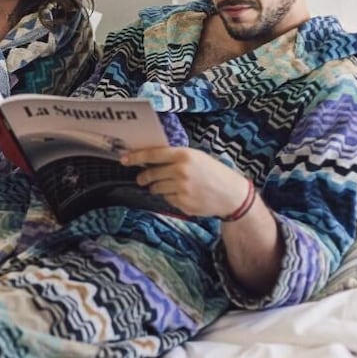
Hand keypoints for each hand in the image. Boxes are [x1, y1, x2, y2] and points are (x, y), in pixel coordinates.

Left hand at [121, 146, 250, 217]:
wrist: (232, 195)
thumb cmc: (214, 173)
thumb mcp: (197, 157)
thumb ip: (175, 157)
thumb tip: (151, 159)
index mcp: (185, 155)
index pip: (153, 154)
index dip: (136, 157)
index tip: (124, 159)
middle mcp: (181, 171)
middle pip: (151, 173)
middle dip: (144, 177)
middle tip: (141, 179)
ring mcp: (181, 188)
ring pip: (156, 188)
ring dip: (156, 188)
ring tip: (168, 186)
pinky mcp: (183, 203)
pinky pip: (167, 199)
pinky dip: (170, 197)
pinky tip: (182, 195)